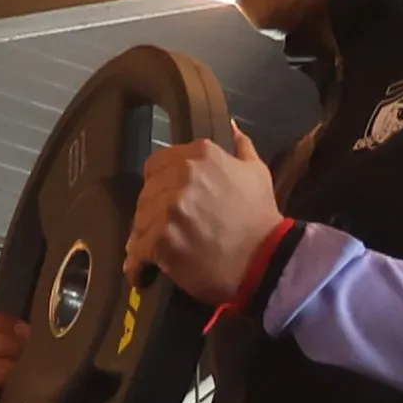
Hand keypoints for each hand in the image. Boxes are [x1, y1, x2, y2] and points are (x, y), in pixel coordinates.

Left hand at [129, 121, 278, 301]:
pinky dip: (137, 267)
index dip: (159, 186)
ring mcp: (169, 208)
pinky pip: (136, 253)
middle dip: (152, 214)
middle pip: (147, 194)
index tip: (167, 203)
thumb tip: (233, 126)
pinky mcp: (161, 239)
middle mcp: (181, 176)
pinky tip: (142, 275)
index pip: (157, 165)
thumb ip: (241, 147)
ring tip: (155, 256)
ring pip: (139, 223)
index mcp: (200, 155)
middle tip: (165, 233)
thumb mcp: (256, 173)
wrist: (266, 260)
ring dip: (144, 240)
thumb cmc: (261, 217)